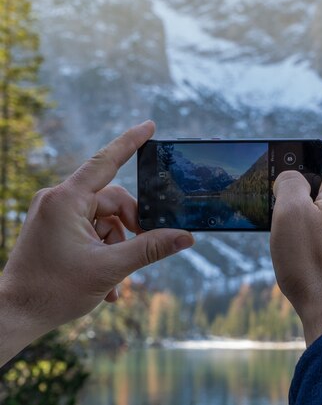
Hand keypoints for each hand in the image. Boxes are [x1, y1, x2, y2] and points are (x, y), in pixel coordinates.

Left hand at [0, 121, 193, 365]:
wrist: (14, 315)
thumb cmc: (54, 291)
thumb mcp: (110, 268)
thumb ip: (151, 248)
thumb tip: (185, 237)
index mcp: (66, 201)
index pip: (105, 162)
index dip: (130, 142)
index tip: (150, 126)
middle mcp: (58, 200)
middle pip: (112, 202)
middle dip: (130, 229)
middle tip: (141, 252)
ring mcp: (54, 215)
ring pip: (104, 220)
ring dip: (117, 248)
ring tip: (115, 282)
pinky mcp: (54, 229)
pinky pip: (90, 231)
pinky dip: (102, 252)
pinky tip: (106, 284)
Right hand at [270, 146, 321, 345]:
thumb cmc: (310, 261)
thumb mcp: (289, 211)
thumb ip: (290, 183)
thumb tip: (291, 178)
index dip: (312, 154)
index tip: (291, 167)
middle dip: (304, 185)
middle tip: (280, 199)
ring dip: (307, 211)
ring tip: (286, 227)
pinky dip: (315, 230)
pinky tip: (298, 247)